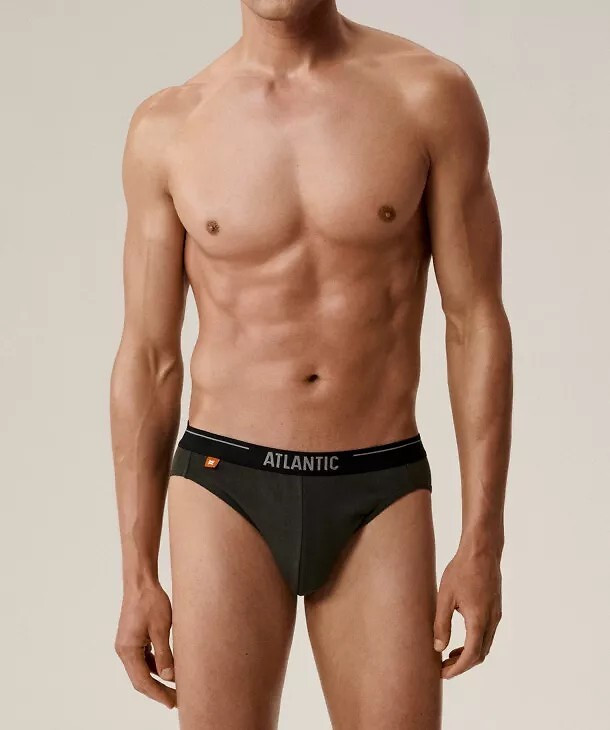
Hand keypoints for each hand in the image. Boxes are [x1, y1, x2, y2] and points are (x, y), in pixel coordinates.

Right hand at [115, 581, 176, 707]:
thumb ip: (165, 654)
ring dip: (157, 679)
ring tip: (174, 687)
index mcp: (128, 650)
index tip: (172, 703)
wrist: (141, 582)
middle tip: (175, 700)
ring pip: (142, 669)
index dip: (158, 694)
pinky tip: (167, 669)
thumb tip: (170, 677)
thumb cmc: (150, 602)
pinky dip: (154, 666)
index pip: (143, 681)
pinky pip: (143, 658)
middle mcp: (124, 650)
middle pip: (140, 679)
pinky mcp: (132, 639)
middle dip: (158, 690)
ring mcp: (127, 644)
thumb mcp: (161, 628)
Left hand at [433, 547, 501, 678]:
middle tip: (443, 668)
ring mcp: (496, 614)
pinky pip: (487, 634)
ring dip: (469, 654)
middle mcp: (491, 620)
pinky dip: (475, 642)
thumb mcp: (445, 597)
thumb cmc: (461, 570)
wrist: (481, 550)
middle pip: (480, 654)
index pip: (471, 655)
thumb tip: (438, 648)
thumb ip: (441, 624)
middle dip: (462, 665)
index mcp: (478, 620)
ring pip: (485, 645)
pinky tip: (460, 638)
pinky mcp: (495, 608)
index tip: (443, 674)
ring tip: (449, 656)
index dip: (457, 669)